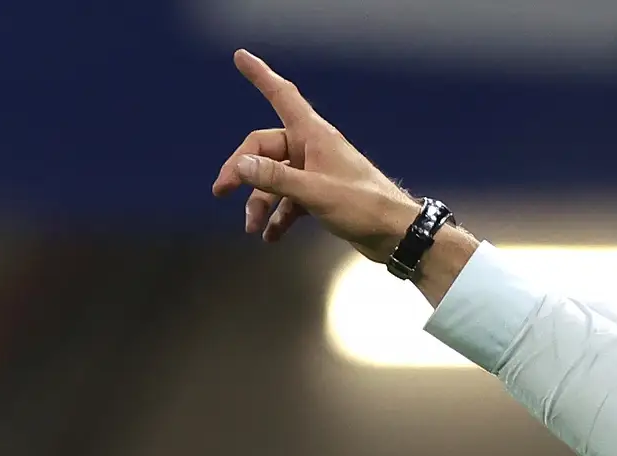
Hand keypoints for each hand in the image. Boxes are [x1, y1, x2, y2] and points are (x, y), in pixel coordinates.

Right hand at [214, 50, 413, 251]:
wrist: (395, 234)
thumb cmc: (363, 205)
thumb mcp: (315, 192)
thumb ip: (277, 179)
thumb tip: (242, 165)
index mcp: (313, 135)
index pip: (281, 95)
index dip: (260, 75)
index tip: (241, 57)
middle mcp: (312, 148)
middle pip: (265, 149)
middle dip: (243, 171)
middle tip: (221, 191)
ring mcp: (315, 172)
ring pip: (275, 180)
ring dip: (260, 203)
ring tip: (252, 228)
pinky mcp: (320, 195)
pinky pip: (290, 201)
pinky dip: (279, 217)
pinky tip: (270, 236)